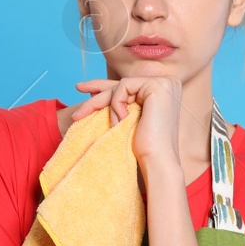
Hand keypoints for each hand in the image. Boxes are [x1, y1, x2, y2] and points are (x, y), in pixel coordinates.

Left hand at [68, 76, 183, 167]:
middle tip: (77, 99)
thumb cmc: (144, 148)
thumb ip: (120, 102)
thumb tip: (94, 89)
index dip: (103, 87)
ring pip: (120, 86)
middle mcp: (168, 83)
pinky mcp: (158, 86)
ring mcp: (165, 83)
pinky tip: (122, 120)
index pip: (128, 86)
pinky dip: (117, 104)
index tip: (80, 88)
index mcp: (164, 91)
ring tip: (114, 125)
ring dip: (111, 107)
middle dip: (97, 94)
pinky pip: (124, 87)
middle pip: (123, 85)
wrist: (157, 162)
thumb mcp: (128, 119)